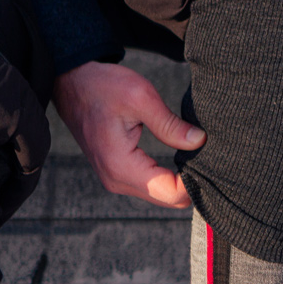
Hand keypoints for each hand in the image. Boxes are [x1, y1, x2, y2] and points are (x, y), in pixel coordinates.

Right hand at [53, 61, 202, 208]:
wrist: (71, 83)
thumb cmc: (101, 86)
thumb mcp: (141, 97)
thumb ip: (171, 125)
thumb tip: (200, 142)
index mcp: (121, 166)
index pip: (172, 194)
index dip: (195, 182)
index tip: (211, 161)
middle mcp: (117, 181)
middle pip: (169, 200)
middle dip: (190, 184)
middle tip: (207, 158)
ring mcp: (115, 180)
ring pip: (161, 196)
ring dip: (179, 181)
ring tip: (194, 157)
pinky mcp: (118, 174)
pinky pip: (150, 187)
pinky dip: (167, 178)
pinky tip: (179, 160)